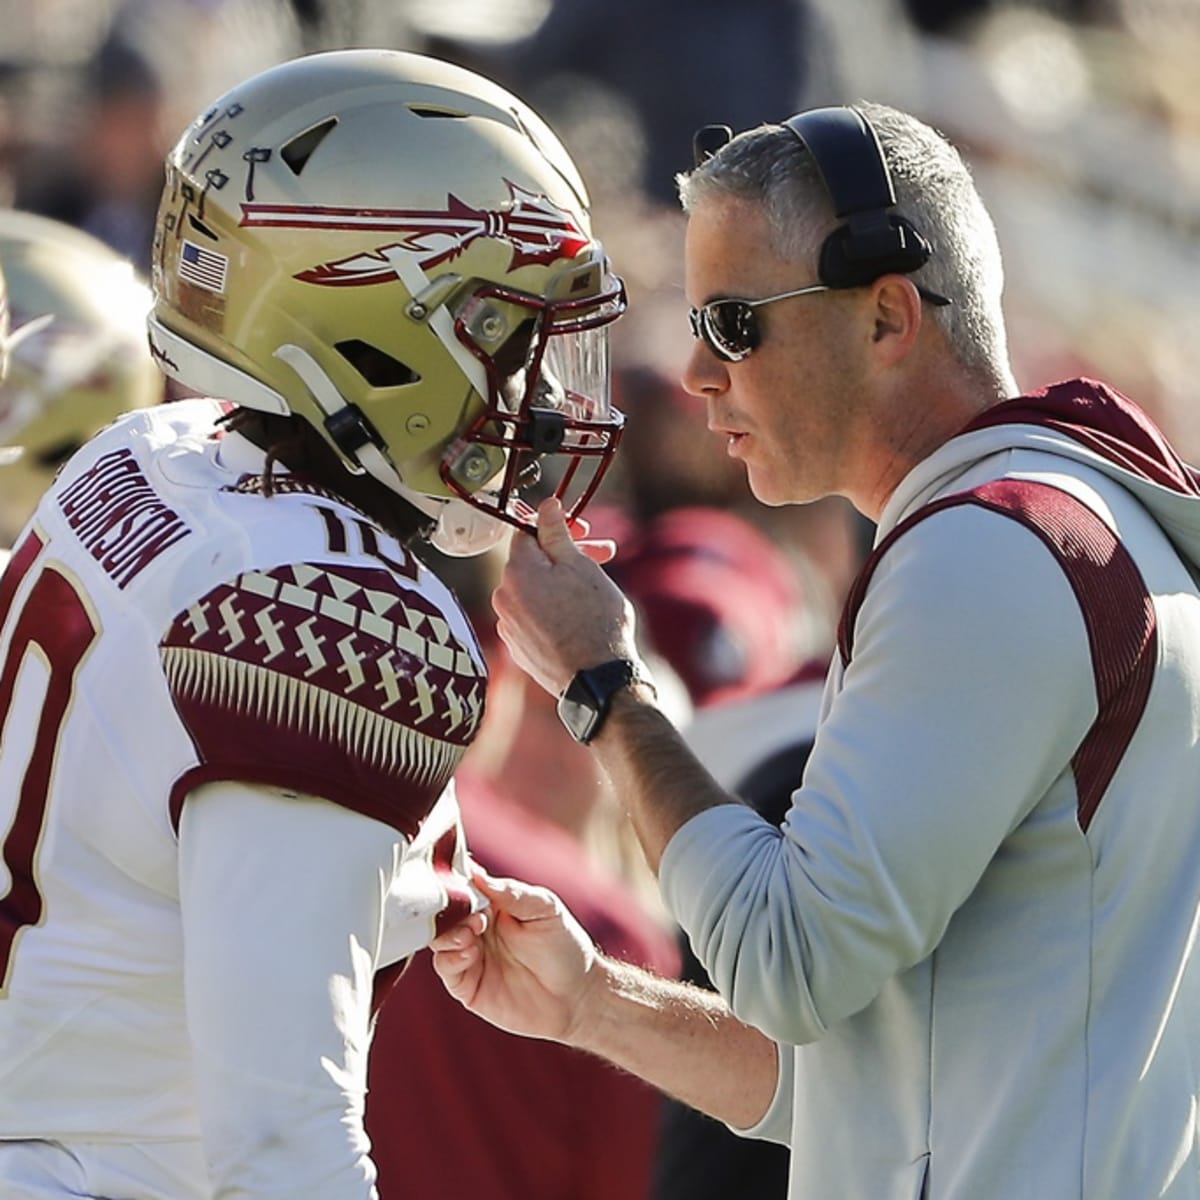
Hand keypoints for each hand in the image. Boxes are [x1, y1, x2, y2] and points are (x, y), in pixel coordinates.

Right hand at [430, 871, 599, 1043]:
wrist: (577, 996)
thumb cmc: (564, 946)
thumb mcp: (545, 909)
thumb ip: (511, 893)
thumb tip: (477, 874)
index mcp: (493, 903)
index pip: (462, 886)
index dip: (454, 881)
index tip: (454, 879)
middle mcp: (477, 928)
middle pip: (443, 913)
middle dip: (448, 910)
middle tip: (472, 915)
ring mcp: (471, 956)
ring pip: (439, 939)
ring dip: (448, 934)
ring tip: (471, 933)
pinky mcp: (469, 986)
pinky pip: (446, 969)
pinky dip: (450, 958)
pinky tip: (469, 954)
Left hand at [493, 497, 642, 695]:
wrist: (597, 682)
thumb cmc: (594, 620)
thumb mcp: (580, 566)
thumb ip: (556, 533)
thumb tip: (545, 505)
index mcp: (516, 572)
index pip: (526, 532)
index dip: (556, 528)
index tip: (582, 531)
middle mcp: (503, 598)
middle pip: (531, 563)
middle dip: (564, 556)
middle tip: (602, 556)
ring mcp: (508, 626)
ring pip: (533, 591)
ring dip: (559, 584)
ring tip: (592, 591)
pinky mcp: (518, 649)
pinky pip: (534, 617)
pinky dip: (552, 611)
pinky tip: (578, 618)